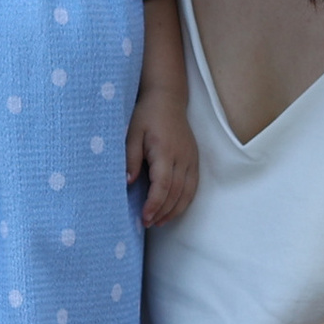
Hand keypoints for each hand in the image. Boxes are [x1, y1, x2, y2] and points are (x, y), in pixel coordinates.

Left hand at [127, 92, 196, 225]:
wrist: (167, 99)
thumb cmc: (146, 115)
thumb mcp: (132, 133)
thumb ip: (131, 158)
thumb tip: (128, 182)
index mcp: (165, 151)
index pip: (163, 185)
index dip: (154, 204)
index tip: (144, 217)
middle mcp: (182, 157)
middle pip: (176, 193)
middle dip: (162, 211)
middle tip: (147, 223)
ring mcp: (191, 159)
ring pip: (188, 192)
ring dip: (174, 210)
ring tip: (159, 222)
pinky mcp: (194, 159)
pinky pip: (194, 186)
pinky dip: (185, 201)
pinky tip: (173, 209)